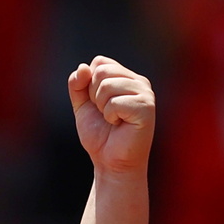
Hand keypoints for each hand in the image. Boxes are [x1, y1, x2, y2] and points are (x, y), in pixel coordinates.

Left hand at [68, 56, 155, 174]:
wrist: (110, 161)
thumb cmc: (100, 134)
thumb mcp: (82, 106)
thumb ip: (77, 85)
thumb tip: (83, 67)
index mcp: (126, 78)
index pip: (100, 62)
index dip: (88, 84)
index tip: (96, 103)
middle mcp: (139, 82)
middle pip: (102, 71)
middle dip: (93, 96)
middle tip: (105, 113)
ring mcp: (145, 93)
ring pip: (107, 85)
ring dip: (102, 108)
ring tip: (113, 119)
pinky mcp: (146, 107)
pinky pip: (115, 102)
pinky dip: (110, 116)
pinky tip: (120, 124)